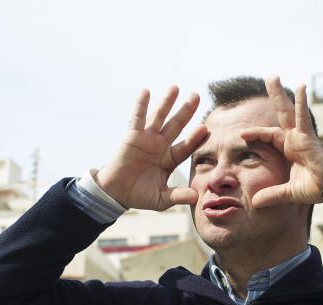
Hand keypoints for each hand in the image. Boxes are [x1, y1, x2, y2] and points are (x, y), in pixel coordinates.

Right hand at [95, 86, 208, 210]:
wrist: (116, 193)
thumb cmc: (140, 196)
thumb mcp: (160, 199)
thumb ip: (177, 196)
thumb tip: (195, 197)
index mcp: (170, 159)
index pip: (187, 146)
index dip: (195, 138)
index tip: (205, 128)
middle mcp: (161, 146)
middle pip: (177, 125)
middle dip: (186, 111)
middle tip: (196, 96)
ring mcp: (147, 139)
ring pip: (159, 117)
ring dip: (167, 102)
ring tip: (175, 88)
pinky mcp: (132, 136)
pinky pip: (137, 118)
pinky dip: (141, 105)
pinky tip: (146, 91)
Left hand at [238, 76, 322, 208]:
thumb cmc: (316, 187)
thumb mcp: (288, 192)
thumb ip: (272, 195)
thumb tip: (255, 203)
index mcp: (289, 148)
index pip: (269, 136)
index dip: (256, 134)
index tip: (241, 134)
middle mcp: (294, 138)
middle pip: (280, 114)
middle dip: (274, 97)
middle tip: (269, 77)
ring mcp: (301, 136)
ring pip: (287, 111)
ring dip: (280, 95)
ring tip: (272, 77)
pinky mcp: (309, 137)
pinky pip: (303, 118)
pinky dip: (301, 103)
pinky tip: (300, 87)